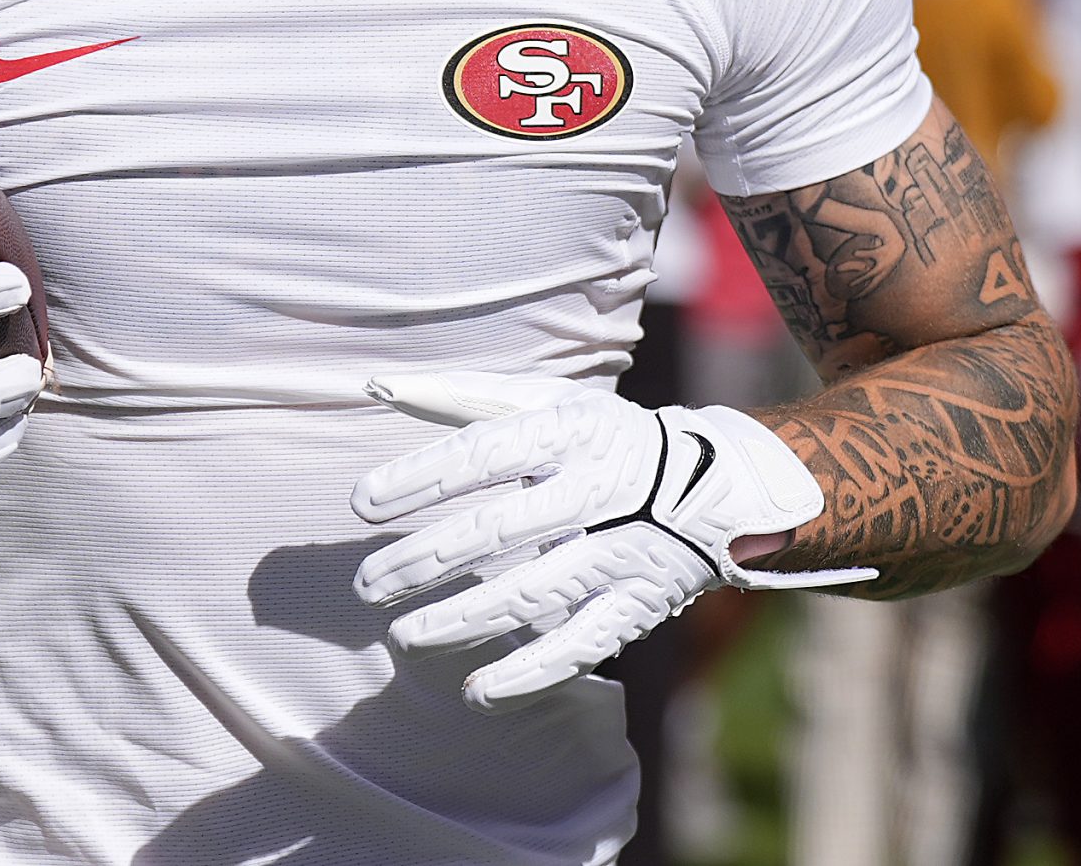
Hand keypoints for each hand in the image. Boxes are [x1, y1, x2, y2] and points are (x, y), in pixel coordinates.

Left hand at [352, 374, 871, 709]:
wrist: (720, 485)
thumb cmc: (601, 437)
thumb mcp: (544, 402)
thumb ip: (461, 397)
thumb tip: (378, 388)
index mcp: (568, 431)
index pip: (484, 453)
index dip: (421, 478)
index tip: (360, 504)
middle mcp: (597, 490)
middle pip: (500, 529)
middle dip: (427, 560)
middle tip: (366, 584)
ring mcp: (622, 551)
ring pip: (535, 593)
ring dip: (464, 619)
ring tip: (402, 635)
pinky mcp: (640, 604)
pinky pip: (582, 646)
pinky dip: (529, 675)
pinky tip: (476, 693)